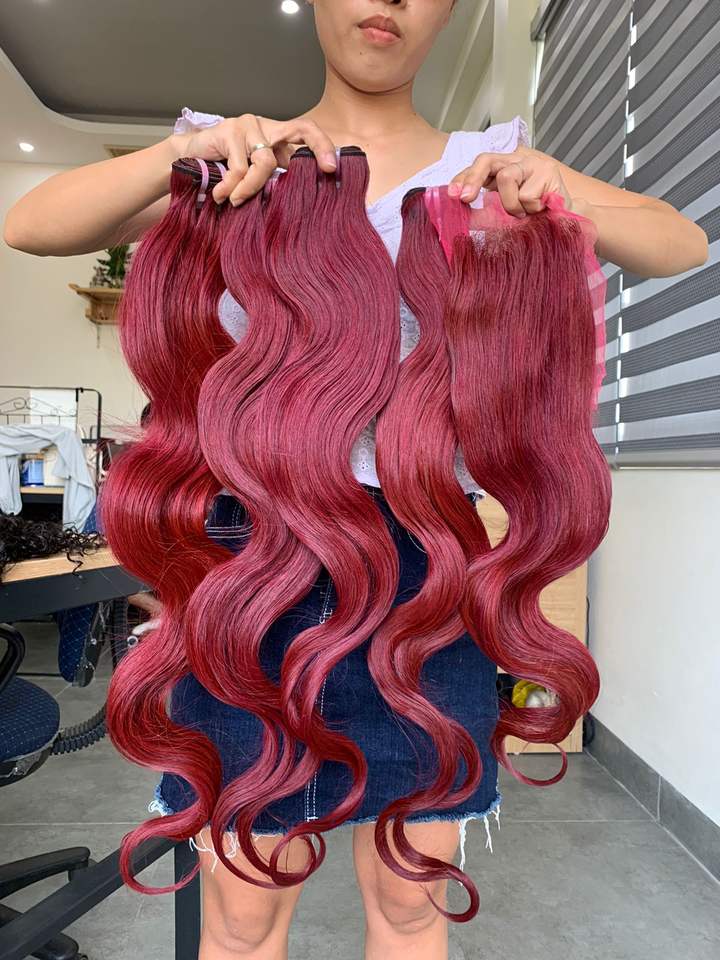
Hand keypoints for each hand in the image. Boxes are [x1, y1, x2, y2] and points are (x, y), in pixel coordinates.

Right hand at [170, 114, 337, 206]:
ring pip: (265, 162)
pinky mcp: (228, 131)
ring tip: (236, 201)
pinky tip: (220, 196)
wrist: (188, 159)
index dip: (322, 146)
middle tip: (326, 170)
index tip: (332, 168)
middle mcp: (266, 126)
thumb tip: (302, 198)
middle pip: (300, 130)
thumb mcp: (254, 174)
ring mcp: (248, 126)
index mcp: (276, 136)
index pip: (306, 132)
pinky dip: (231, 187)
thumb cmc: (224, 171)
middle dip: (318, 148)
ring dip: (251, 188)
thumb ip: (275, 178)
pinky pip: (239, 168)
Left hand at [448, 147, 582, 218]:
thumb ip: (488, 208)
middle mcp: (516, 161)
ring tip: (525, 213)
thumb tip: (463, 211)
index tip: (452, 194)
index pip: (479, 166)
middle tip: (466, 199)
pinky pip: (526, 194)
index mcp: (503, 169)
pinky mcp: (548, 171)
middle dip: (473, 178)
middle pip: (487, 159)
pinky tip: (541, 210)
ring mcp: (533, 164)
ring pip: (506, 178)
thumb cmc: (535, 217)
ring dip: (511, 204)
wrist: (568, 220)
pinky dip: (530, 209)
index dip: (464, 178)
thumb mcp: (507, 213)